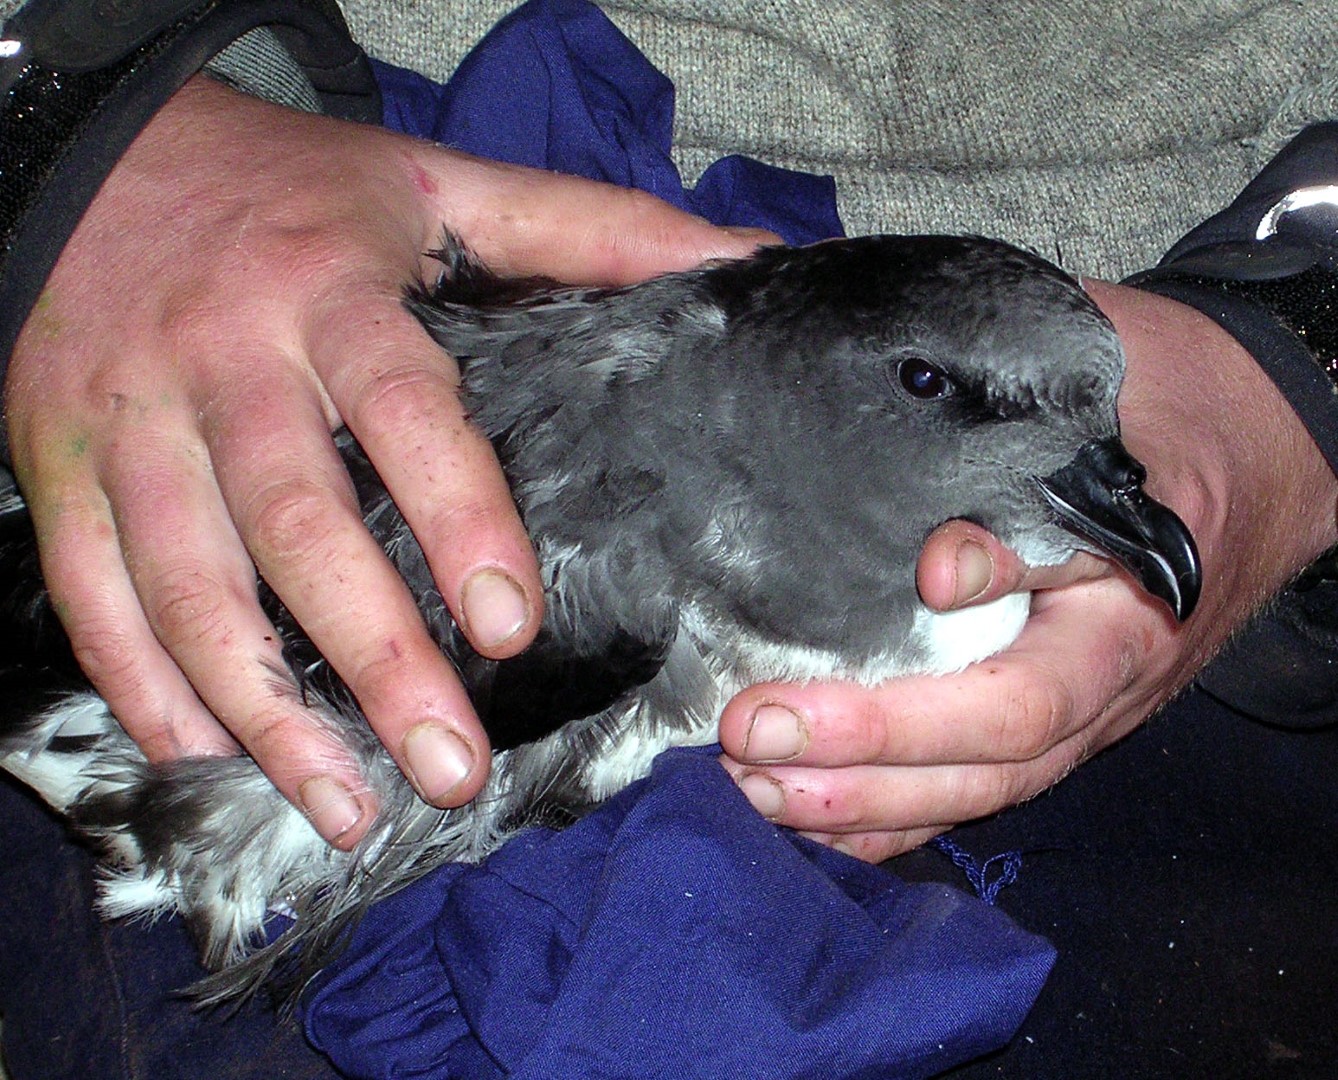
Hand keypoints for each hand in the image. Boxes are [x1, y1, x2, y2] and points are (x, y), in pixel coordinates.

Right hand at [5, 74, 770, 846]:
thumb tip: (741, 258)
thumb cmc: (295, 190)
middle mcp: (223, 366)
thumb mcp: (442, 182)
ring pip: (186, 586)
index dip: (458, 519)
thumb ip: (587, 226)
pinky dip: (141, 685)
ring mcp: (131, 425)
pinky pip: (89, 594)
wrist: (97, 155)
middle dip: (373, 659)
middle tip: (448, 769)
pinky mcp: (60, 467)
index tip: (510, 628)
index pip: (403, 414)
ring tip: (345, 807)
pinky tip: (204, 756)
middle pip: (295, 527)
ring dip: (261, 709)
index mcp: (329, 297)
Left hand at [720, 280, 1337, 860]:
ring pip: (972, 791)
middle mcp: (1103, 687)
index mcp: (1125, 618)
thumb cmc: (1174, 409)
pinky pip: (973, 787)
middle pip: (982, 765)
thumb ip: (1036, 488)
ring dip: (858, 805)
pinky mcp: (1052, 714)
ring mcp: (1081, 712)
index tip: (776, 705)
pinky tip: (813, 820)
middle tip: (744, 742)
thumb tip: (940, 569)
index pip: (1019, 696)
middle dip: (858, 767)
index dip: (907, 713)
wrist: (1262, 445)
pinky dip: (891, 814)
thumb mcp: (1116, 417)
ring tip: (752, 792)